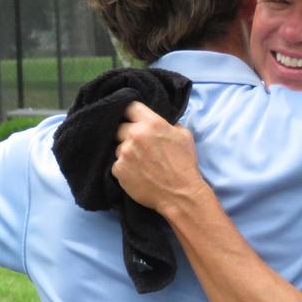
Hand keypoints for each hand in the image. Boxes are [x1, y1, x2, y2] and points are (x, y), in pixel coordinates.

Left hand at [112, 101, 209, 216]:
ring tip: (139, 162)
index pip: (130, 106)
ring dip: (125, 152)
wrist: (180, 195)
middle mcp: (135, 135)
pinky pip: (117, 164)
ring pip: (117, 147)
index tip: (130, 117)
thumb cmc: (185, 165)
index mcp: (152, 123)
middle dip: (126, 133)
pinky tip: (136, 173)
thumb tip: (160, 122)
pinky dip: (124, 167)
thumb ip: (168, 124)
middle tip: (137, 144)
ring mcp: (124, 152)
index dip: (130, 112)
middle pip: (119, 127)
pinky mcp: (118, 169)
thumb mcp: (184, 136)